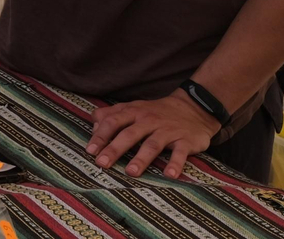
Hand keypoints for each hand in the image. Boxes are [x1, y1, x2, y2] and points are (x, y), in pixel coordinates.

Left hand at [87, 89, 218, 178]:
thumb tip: (93, 127)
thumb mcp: (132, 108)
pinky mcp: (186, 140)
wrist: (193, 108)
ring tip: (131, 172)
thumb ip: (111, 115)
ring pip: (152, 144)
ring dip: (141, 158)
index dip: (100, 136)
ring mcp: (168, 130)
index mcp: (133, 112)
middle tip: (102, 164)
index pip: (113, 122)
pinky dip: (175, 164)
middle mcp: (149, 120)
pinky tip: (169, 175)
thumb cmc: (155, 112)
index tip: (90, 151)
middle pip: (129, 134)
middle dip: (114, 149)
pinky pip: (180, 153)